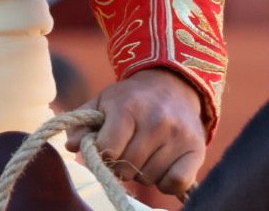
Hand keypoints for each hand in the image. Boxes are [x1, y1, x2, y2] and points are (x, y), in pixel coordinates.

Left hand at [67, 68, 205, 199]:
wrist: (172, 85)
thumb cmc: (131, 98)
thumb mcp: (103, 102)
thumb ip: (83, 123)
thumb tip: (71, 146)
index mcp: (128, 107)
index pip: (107, 150)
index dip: (102, 154)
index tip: (107, 147)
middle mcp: (156, 120)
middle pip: (127, 167)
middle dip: (122, 164)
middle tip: (127, 150)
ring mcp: (178, 136)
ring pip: (149, 178)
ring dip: (143, 172)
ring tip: (145, 153)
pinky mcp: (196, 149)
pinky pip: (176, 183)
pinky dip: (166, 182)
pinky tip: (162, 166)